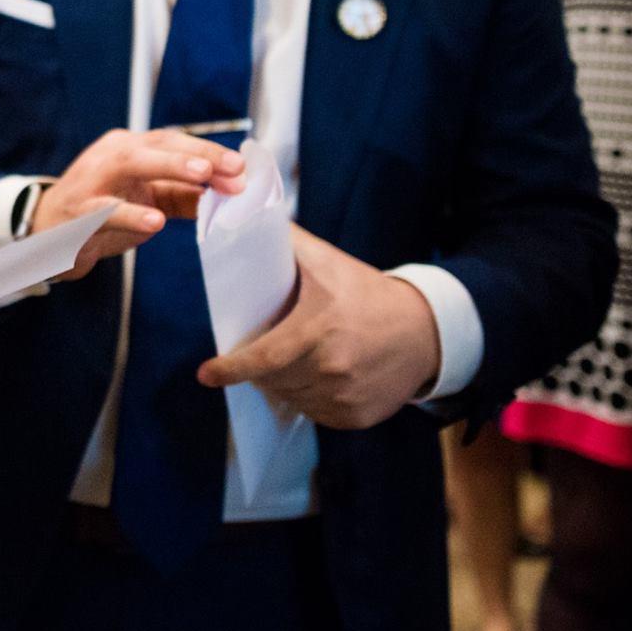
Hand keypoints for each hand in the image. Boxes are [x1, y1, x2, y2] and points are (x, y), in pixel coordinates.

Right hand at [27, 129, 246, 279]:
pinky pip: (106, 211)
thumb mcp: (147, 199)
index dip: (209, 153)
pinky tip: (154, 222)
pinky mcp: (78, 213)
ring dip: (169, 166)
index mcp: (129, 147)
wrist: (46, 235)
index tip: (243, 170)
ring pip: (130, 164)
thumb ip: (186, 196)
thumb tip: (234, 192)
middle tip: (233, 169)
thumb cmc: (102, 211)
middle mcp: (110, 155)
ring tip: (202, 176)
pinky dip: (131, 215)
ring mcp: (92, 181)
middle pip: (157, 145)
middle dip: (198, 155)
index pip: (173, 141)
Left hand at [198, 226, 439, 428]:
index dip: (231, 368)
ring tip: (292, 357)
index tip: (205, 374)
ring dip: (280, 382)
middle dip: (257, 367)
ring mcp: (345, 398)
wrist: (426, 332)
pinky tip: (316, 375)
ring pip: (290, 397)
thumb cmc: (367, 293)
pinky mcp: (356, 418)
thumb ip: (286, 242)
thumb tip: (244, 212)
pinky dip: (306, 397)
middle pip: (272, 379)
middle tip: (259, 347)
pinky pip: (313, 412)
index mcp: (319, 330)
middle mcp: (332, 369)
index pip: (264, 359)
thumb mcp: (328, 262)